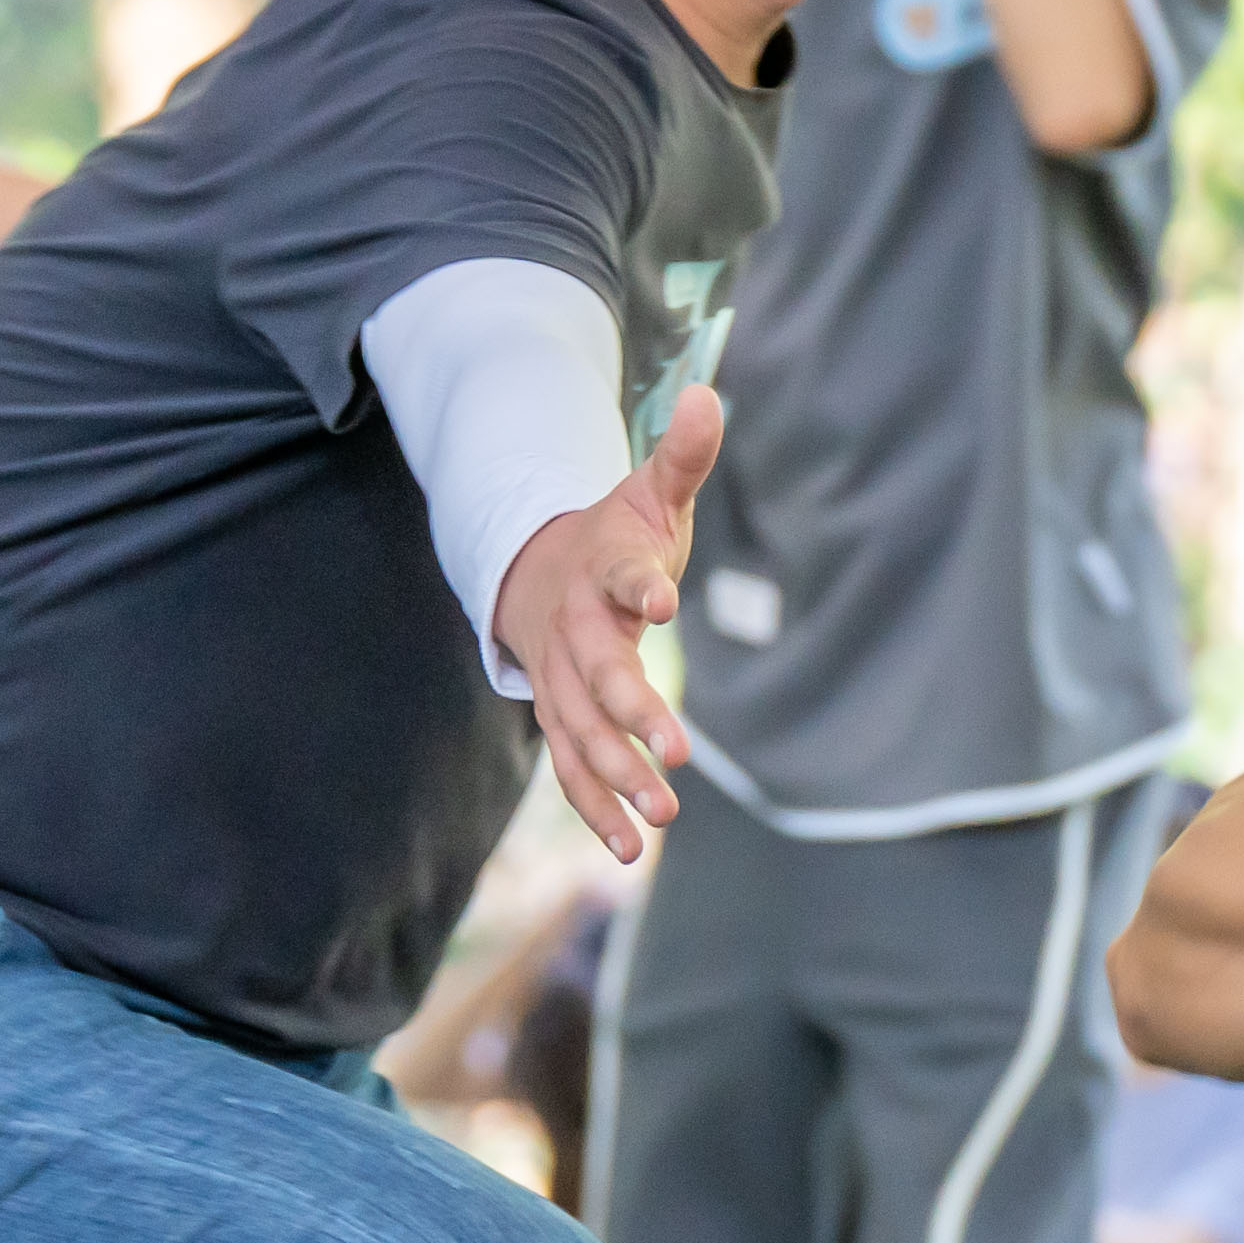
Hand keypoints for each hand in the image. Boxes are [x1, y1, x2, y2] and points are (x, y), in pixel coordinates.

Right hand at [491, 385, 725, 863]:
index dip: (639, 582)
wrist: (536, 574)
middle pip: (597, 675)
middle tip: (677, 753)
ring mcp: (563, 681)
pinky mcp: (563, 720)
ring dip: (617, 777)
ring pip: (580, 734)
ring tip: (661, 817)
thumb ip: (682, 455)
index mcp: (600, 568)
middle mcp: (575, 631)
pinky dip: (596, 808)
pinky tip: (629, 849)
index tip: (662, 598)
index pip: (618, 573)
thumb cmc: (612, 536)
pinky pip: (571, 770)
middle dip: (633, 713)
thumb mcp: (648, 493)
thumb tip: (707, 393)